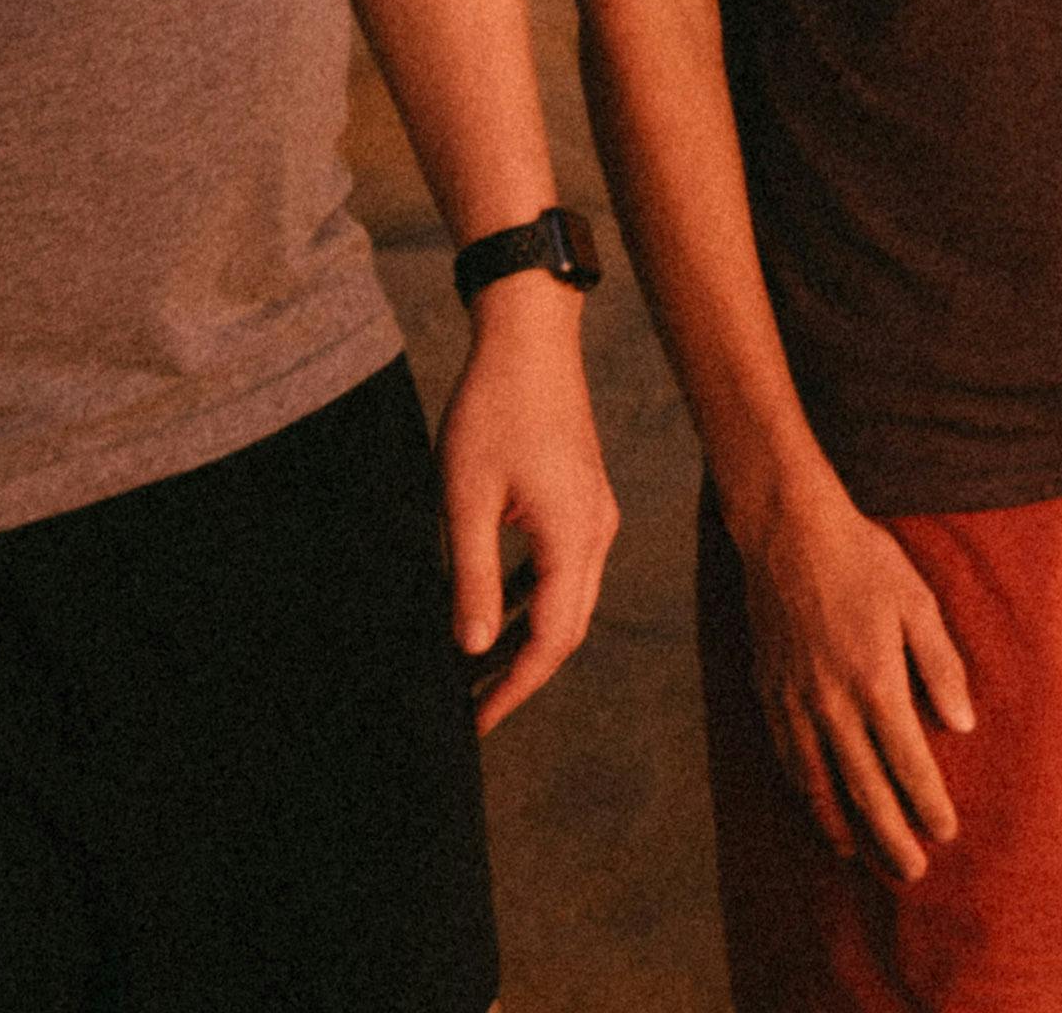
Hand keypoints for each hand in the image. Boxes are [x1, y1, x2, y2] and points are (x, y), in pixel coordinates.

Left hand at [442, 282, 618, 733]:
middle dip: (523, 674)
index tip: (477, 723)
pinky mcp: (582, 498)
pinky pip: (565, 569)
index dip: (515, 688)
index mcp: (573, 537)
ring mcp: (594, 513)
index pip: (552, 638)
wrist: (529, 337)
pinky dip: (533, 599)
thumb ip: (471, 578)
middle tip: (474, 710)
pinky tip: (495, 607)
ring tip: (478, 669)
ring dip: (528, 638)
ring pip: (568, 599)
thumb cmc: (493, 410)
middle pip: (568, 628)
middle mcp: (596, 532)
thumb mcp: (465, 499)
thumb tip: (474, 648)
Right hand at [733, 476, 977, 879]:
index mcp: (876, 682)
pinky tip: (816, 804)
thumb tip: (962, 725)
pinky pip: (787, 758)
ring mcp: (793, 702)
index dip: (927, 803)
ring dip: (841, 824)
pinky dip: (804, 791)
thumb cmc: (864, 562)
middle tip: (910, 872)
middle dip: (890, 835)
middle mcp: (831, 704)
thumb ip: (942, 667)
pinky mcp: (767, 693)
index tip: (945, 833)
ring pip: (817, 782)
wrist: (788, 533)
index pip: (907, 762)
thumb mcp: (918, 604)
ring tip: (861, 855)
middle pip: (863, 788)